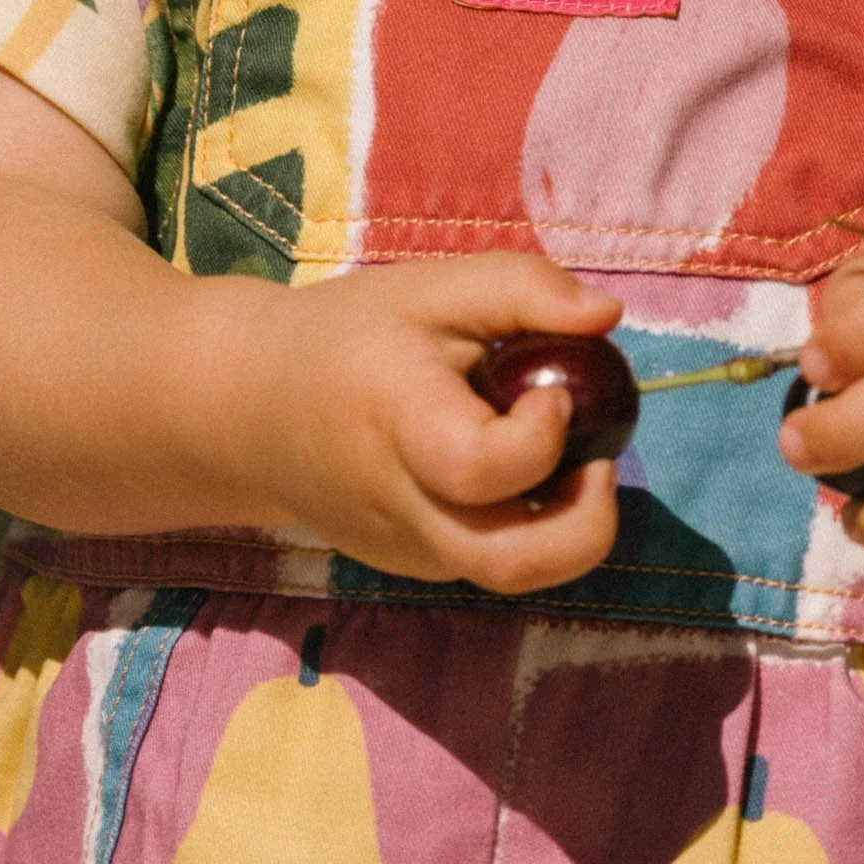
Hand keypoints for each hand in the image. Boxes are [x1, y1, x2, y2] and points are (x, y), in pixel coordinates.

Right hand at [234, 255, 624, 594]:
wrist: (255, 409)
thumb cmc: (351, 336)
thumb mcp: (430, 288)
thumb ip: (521, 289)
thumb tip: (608, 316)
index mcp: (399, 427)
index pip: (481, 469)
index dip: (539, 436)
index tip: (550, 390)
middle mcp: (405, 509)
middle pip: (515, 566)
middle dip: (589, 526)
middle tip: (599, 461)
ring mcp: (411, 553)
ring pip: (514, 574)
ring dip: (567, 527)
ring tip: (564, 458)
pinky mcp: (417, 568)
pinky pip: (492, 561)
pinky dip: (529, 526)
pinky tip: (517, 469)